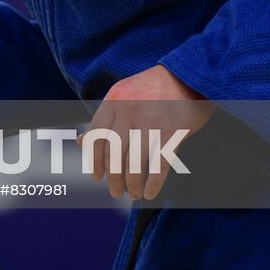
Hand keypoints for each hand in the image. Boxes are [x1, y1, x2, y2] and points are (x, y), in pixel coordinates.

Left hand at [84, 64, 214, 200]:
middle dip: (113, 178)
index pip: (96, 137)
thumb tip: (81, 142)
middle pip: (114, 153)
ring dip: (133, 184)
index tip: (97, 177)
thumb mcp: (122, 95)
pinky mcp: (171, 132)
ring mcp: (150, 122)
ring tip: (134, 194)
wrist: (187, 74)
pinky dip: (153, 183)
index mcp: (113, 102)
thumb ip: (103, 119)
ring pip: (135, 163)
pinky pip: (158, 165)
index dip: (94, 161)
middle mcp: (128, 112)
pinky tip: (150, 193)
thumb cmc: (152, 89)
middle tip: (115, 192)